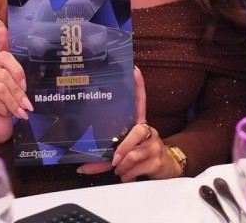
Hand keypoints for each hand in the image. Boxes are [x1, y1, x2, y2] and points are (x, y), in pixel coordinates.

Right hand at [0, 20, 32, 143]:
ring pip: (0, 89)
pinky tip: (7, 115)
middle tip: (27, 103)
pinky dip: (6, 110)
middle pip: (3, 75)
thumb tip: (1, 23)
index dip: (18, 70)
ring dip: (14, 102)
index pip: (3, 56)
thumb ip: (5, 49)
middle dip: (18, 91)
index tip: (25, 85)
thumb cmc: (7, 99)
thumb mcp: (10, 75)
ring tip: (19, 110)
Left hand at [78, 66, 176, 180]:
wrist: (165, 167)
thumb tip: (80, 167)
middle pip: (135, 133)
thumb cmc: (140, 156)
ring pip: (132, 156)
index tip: (134, 70)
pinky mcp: (157, 160)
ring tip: (120, 169)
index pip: (140, 102)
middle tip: (115, 159)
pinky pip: (135, 168)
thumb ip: (103, 158)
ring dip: (122, 167)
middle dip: (123, 149)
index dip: (138, 86)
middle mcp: (148, 130)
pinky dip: (128, 176)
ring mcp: (154, 145)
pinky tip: (128, 176)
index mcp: (139, 124)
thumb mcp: (122, 154)